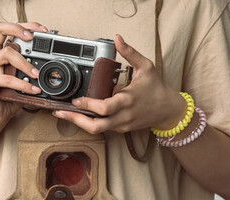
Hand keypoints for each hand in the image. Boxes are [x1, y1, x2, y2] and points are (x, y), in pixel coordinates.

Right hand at [0, 21, 47, 125]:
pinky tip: (33, 89)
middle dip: (17, 28)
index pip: (8, 28)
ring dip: (25, 62)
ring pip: (6, 53)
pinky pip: (7, 79)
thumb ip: (32, 69)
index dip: (25, 25)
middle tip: (32, 38)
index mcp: (0, 50)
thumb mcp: (24, 79)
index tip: (42, 30)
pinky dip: (23, 84)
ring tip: (37, 74)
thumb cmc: (11, 95)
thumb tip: (54, 65)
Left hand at [52, 34, 186, 133]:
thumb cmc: (156, 88)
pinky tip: (79, 114)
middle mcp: (123, 116)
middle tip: (61, 112)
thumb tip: (117, 38)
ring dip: (79, 123)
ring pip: (97, 130)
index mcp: (128, 100)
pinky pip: (102, 128)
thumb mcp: (146, 66)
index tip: (77, 99)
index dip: (88, 105)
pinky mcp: (120, 129)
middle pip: (96, 126)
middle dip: (76, 120)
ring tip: (65, 113)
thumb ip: (130, 52)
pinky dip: (89, 122)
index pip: (104, 108)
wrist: (168, 110)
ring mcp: (121, 125)